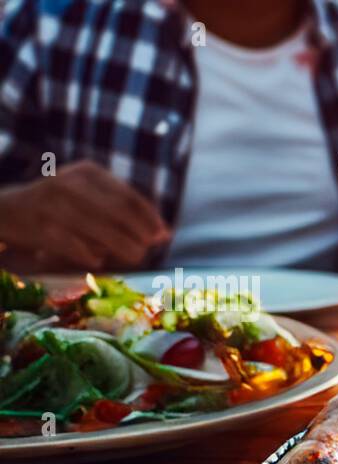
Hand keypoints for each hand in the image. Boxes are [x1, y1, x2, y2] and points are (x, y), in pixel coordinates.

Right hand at [0, 161, 169, 269]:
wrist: (8, 210)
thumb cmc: (60, 206)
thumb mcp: (89, 195)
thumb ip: (123, 209)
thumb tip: (163, 233)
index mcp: (87, 172)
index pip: (129, 195)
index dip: (150, 218)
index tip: (164, 235)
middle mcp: (70, 184)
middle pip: (119, 214)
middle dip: (140, 235)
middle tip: (148, 249)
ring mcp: (54, 205)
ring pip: (102, 232)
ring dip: (123, 249)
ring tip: (134, 257)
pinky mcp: (42, 228)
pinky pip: (79, 248)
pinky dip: (93, 256)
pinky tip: (98, 259)